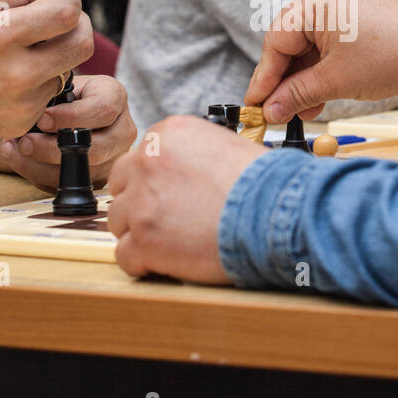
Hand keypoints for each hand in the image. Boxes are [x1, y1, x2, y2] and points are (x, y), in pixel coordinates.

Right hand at [0, 0, 96, 140]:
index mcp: (3, 36)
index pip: (67, 13)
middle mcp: (18, 74)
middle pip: (83, 44)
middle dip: (77, 24)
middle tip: (56, 19)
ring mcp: (22, 103)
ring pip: (68, 69)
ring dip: (56, 54)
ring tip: (24, 49)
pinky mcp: (21, 123)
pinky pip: (50, 95)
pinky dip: (40, 80)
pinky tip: (12, 75)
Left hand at [0, 75, 136, 187]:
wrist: (66, 109)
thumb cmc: (62, 95)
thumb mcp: (60, 85)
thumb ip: (52, 95)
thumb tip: (33, 115)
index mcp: (115, 97)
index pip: (103, 110)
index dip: (70, 118)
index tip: (41, 119)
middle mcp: (123, 129)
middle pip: (97, 148)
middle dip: (53, 149)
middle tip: (24, 142)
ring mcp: (114, 157)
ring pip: (82, 172)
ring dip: (41, 166)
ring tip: (14, 151)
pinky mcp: (101, 177)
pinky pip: (71, 184)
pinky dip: (40, 176)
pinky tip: (22, 161)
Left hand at [106, 117, 267, 281]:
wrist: (279, 215)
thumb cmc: (267, 185)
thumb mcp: (226, 147)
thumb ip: (193, 154)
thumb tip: (184, 171)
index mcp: (168, 134)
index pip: (140, 157)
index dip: (154, 181)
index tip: (170, 195)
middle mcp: (148, 161)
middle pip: (122, 185)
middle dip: (140, 203)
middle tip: (168, 219)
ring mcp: (142, 201)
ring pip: (119, 221)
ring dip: (140, 233)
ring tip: (173, 242)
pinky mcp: (143, 239)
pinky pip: (125, 255)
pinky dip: (143, 263)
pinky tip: (167, 262)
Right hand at [245, 0, 397, 122]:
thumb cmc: (394, 56)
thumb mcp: (337, 82)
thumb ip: (297, 94)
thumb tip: (271, 111)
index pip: (276, 42)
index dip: (265, 78)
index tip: (255, 105)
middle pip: (290, 41)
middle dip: (286, 80)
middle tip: (277, 112)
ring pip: (308, 43)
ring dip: (304, 77)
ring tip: (302, 110)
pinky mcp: (353, 8)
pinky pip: (326, 38)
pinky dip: (322, 66)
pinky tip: (318, 95)